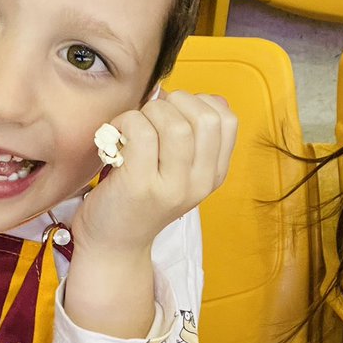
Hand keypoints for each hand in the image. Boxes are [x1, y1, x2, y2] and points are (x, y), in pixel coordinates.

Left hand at [72, 90, 237, 255]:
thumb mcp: (181, 171)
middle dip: (173, 102)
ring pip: (173, 122)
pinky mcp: (140, 186)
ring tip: (132, 126)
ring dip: (147, 112)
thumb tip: (212, 98)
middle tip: (151, 116)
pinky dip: (125, 122)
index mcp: (213, 175)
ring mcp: (172, 187)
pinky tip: (115, 136)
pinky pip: (140, 131)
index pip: (227, 120)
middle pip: (204, 117)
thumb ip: (197, 137)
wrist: (115, 244)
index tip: (175, 111)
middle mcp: (199, 183)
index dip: (199, 102)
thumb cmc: (142, 198)